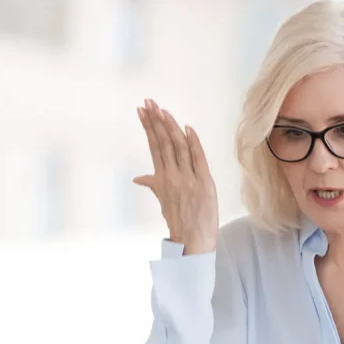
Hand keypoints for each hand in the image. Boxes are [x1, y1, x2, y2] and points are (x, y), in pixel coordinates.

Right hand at [134, 99, 218, 254]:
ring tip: (162, 110)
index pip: (154, 147)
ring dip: (171, 126)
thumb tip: (139, 178)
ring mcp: (188, 179)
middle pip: (163, 143)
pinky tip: (187, 128)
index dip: (149, 128)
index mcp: (161, 179)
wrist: (193, 241)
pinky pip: (198, 159)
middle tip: (149, 102)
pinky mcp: (204, 183)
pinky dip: (193, 143)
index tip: (142, 111)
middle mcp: (172, 177)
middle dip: (155, 120)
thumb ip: (154, 185)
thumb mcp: (164, 202)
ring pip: (178, 147)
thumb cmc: (179, 221)